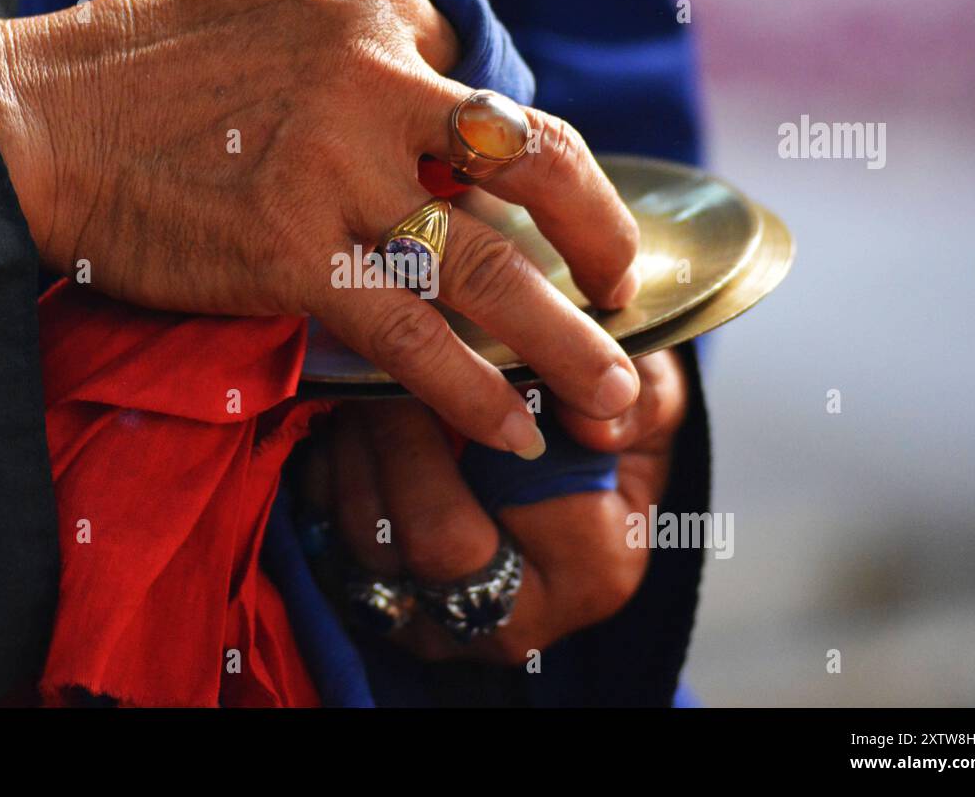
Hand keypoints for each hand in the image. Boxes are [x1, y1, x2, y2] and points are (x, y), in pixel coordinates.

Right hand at [0, 0, 641, 454]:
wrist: (30, 116)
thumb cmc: (139, 66)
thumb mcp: (270, 5)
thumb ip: (363, 38)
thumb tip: (439, 86)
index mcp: (376, 10)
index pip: (490, 95)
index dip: (530, 170)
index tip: (548, 222)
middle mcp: (375, 78)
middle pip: (532, 163)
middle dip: (600, 236)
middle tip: (623, 292)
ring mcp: (338, 168)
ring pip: (488, 262)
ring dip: (565, 337)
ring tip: (613, 396)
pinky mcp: (292, 251)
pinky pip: (408, 329)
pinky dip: (469, 386)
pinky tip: (512, 428)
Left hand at [306, 349, 685, 663]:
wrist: (554, 477)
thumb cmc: (603, 432)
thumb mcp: (649, 401)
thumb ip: (638, 400)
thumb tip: (599, 417)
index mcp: (595, 571)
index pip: (528, 503)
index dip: (485, 421)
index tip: (455, 351)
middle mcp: (515, 618)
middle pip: (437, 540)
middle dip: (404, 440)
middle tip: (391, 363)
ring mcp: (437, 623)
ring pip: (370, 542)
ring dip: (358, 448)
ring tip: (365, 382)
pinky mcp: (375, 606)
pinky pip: (325, 541)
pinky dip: (329, 473)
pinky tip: (347, 426)